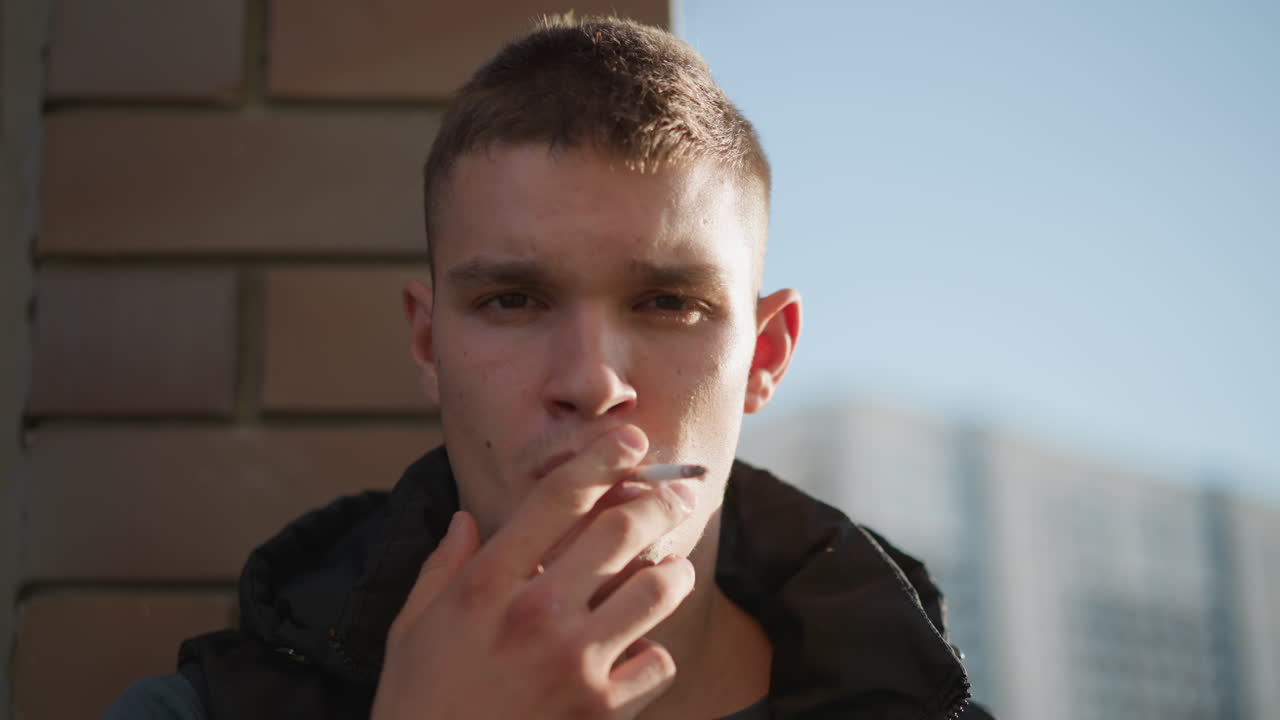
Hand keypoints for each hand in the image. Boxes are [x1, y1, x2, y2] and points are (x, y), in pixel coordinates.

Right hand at [370, 426, 697, 719]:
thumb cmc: (419, 703)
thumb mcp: (412, 628)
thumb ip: (443, 566)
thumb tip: (468, 520)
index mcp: (487, 585)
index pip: (557, 499)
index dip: (601, 460)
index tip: (630, 440)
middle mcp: (536, 614)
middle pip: (623, 531)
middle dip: (659, 502)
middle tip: (678, 494)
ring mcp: (575, 663)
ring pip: (659, 589)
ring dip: (670, 575)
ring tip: (670, 574)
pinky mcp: (603, 710)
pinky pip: (660, 662)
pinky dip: (653, 655)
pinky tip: (637, 653)